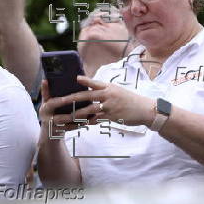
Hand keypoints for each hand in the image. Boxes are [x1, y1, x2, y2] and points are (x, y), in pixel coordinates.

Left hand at [40, 76, 155, 127]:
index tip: (74, 78)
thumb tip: (92, 90)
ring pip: (88, 110)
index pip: (94, 82)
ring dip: (76, 114)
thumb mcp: (118, 91)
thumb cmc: (130, 100)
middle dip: (71, 99)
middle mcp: (108, 95)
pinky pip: (96, 120)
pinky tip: (80, 125)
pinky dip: (87, 122)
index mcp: (109, 87)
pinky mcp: (111, 116)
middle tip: (60, 100)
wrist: (144, 110)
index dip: (84, 80)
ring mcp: (109, 106)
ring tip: (66, 117)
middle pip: (86, 96)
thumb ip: (105, 90)